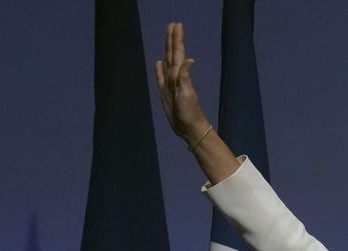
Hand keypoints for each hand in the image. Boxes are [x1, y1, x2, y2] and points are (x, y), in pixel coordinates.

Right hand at [154, 22, 209, 143]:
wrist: (188, 128)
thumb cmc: (189, 112)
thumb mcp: (186, 93)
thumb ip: (185, 76)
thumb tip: (189, 59)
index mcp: (180, 75)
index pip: (177, 53)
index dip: (176, 39)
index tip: (176, 25)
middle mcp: (174, 77)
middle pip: (172, 54)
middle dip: (172, 39)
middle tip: (173, 25)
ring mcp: (169, 84)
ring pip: (167, 62)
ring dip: (167, 49)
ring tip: (167, 38)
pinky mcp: (165, 93)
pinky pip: (160, 77)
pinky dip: (159, 69)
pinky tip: (158, 63)